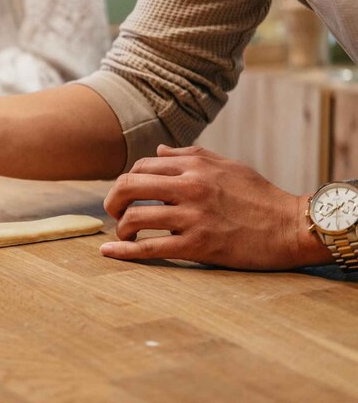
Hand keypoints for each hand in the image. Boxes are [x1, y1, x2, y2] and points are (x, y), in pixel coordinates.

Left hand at [100, 145, 331, 269]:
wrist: (292, 227)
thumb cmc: (260, 195)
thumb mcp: (227, 165)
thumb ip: (188, 155)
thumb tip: (157, 150)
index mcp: (194, 165)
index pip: (141, 166)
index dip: (127, 180)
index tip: (127, 194)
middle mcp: (190, 187)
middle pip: (128, 186)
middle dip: (112, 200)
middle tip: (113, 211)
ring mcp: (193, 216)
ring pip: (135, 218)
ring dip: (121, 228)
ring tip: (124, 234)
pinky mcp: (198, 245)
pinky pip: (150, 247)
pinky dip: (124, 251)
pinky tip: (109, 252)